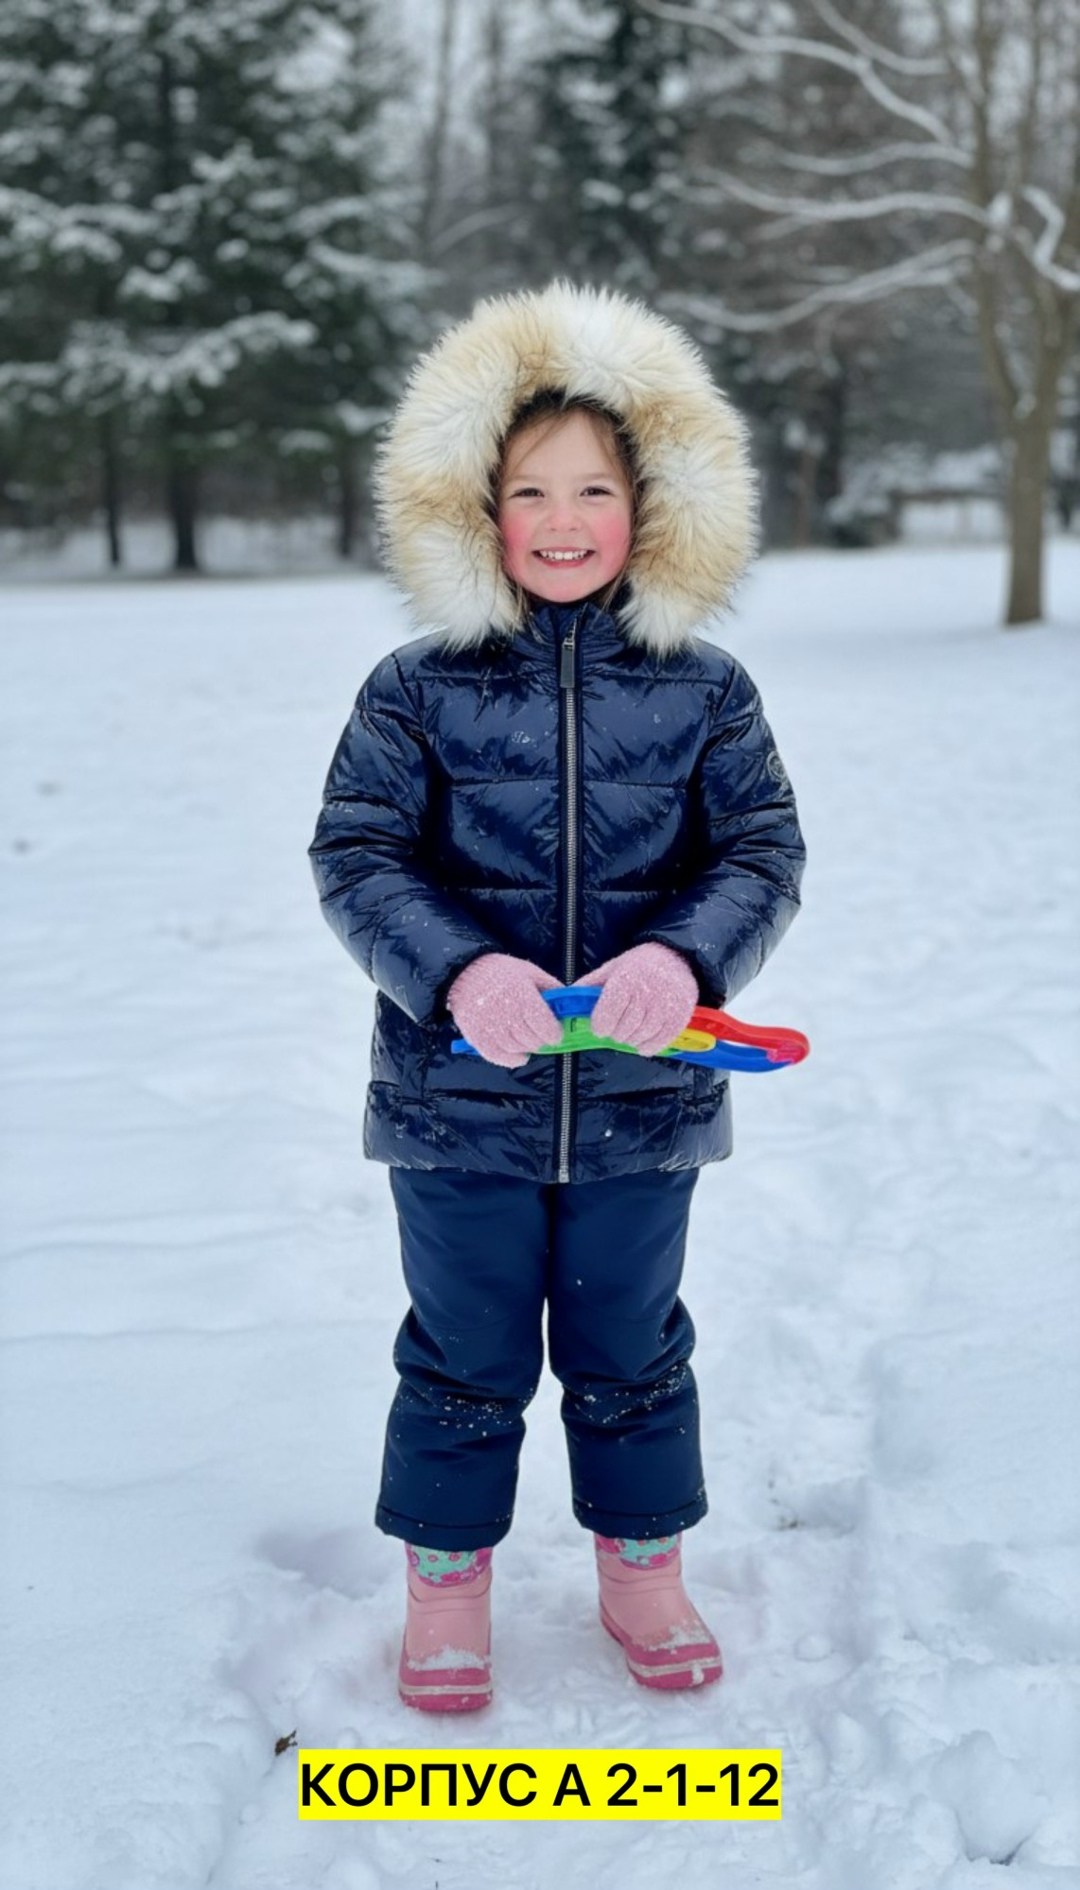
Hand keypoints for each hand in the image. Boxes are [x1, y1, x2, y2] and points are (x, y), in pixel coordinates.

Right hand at [447, 952, 562, 1068]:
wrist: (464, 971)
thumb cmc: (501, 971)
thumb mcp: (530, 972)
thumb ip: (551, 988)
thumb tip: (570, 1004)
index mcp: (524, 998)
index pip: (547, 1029)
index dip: (555, 1033)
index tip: (555, 1031)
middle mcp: (507, 1015)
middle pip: (533, 1041)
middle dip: (541, 1040)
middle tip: (541, 1034)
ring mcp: (490, 1028)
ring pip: (517, 1050)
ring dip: (527, 1048)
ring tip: (528, 1040)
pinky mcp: (476, 1037)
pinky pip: (497, 1056)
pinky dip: (510, 1059)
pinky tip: (517, 1054)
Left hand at [573, 941, 697, 1055]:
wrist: (676, 957)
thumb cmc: (638, 965)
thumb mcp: (611, 968)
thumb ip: (589, 985)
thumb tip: (566, 1001)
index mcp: (625, 981)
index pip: (606, 1017)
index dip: (600, 1026)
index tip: (600, 1026)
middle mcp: (646, 994)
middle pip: (622, 1031)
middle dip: (615, 1033)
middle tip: (616, 1028)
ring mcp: (665, 1007)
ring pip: (639, 1038)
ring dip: (630, 1040)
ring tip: (629, 1032)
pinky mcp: (680, 1017)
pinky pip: (660, 1042)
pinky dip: (648, 1046)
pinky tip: (643, 1042)